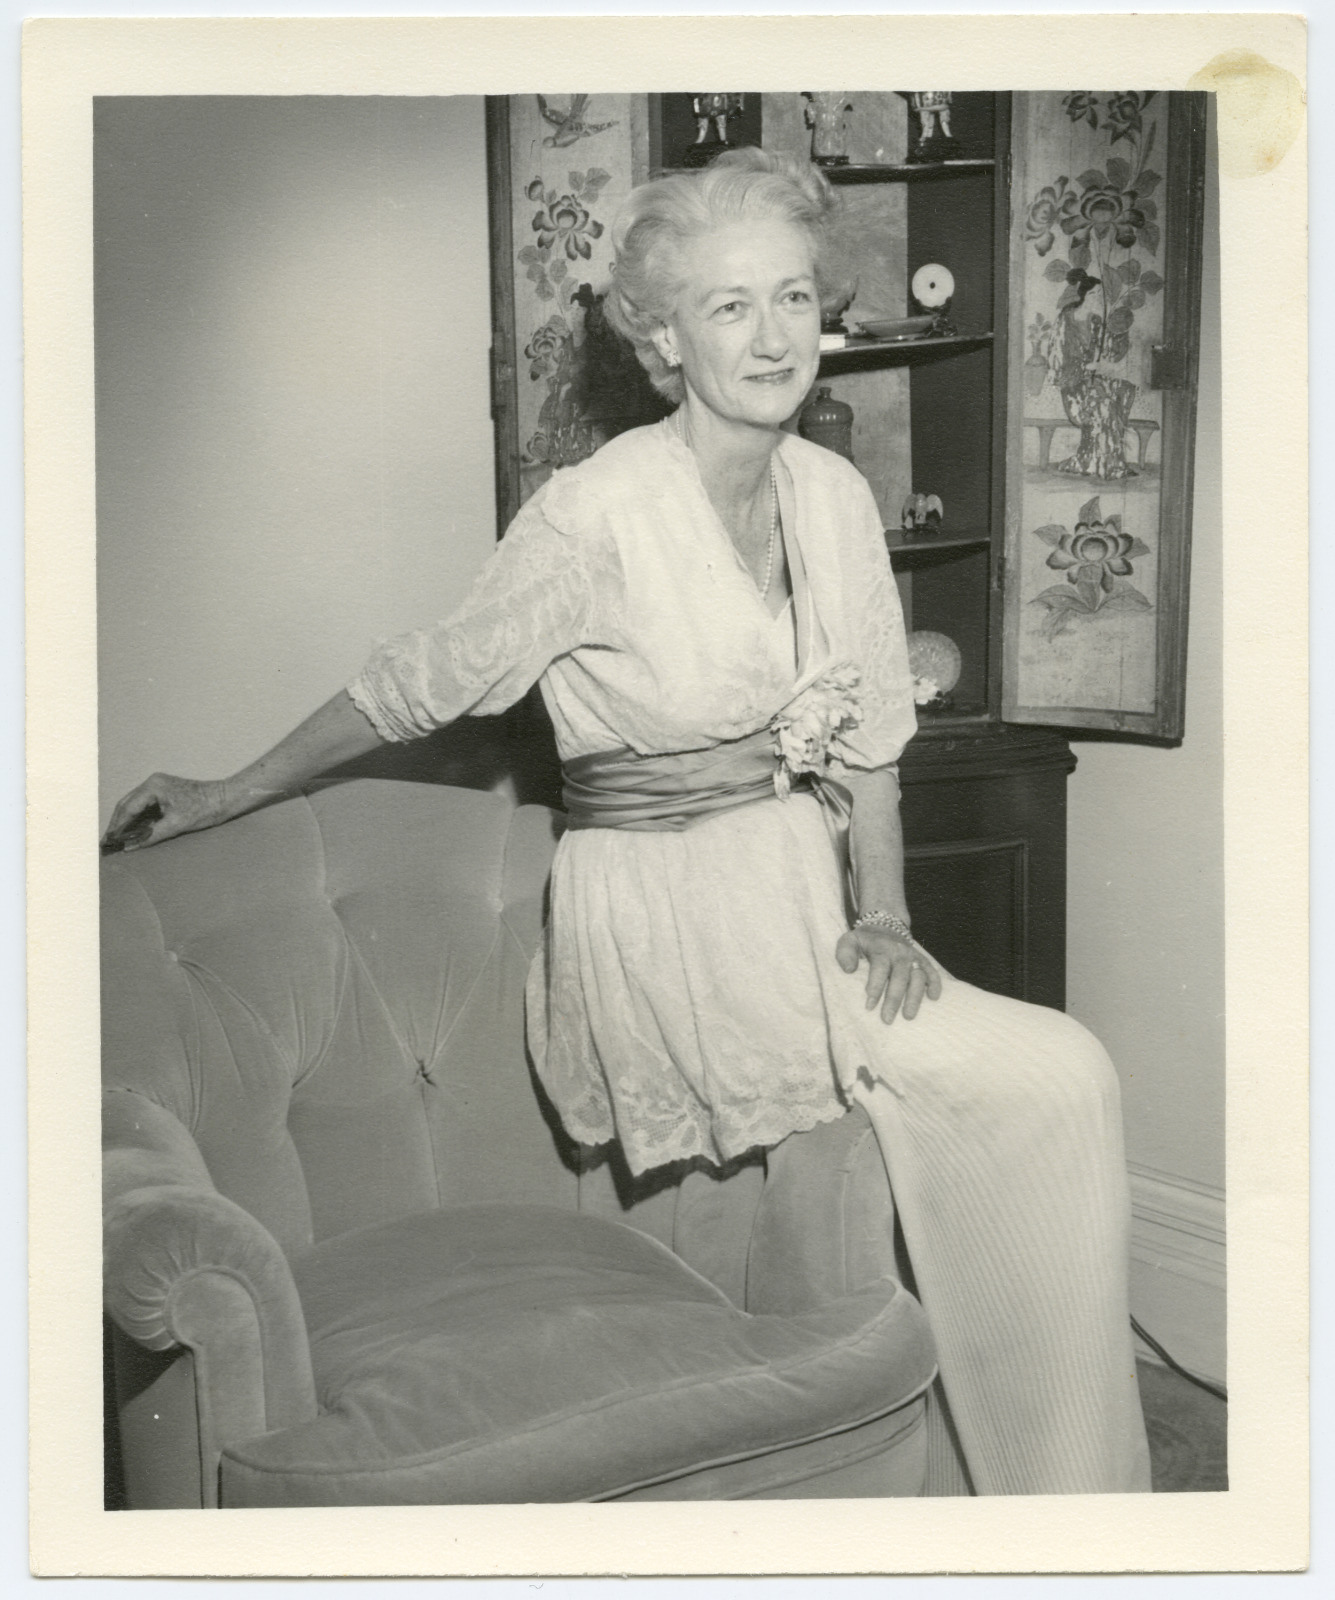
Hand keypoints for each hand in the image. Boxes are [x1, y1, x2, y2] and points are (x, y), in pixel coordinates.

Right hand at [100, 773, 233, 854]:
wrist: (226, 799)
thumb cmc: (205, 809)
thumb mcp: (176, 825)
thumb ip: (151, 835)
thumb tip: (130, 847)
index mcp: (153, 786)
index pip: (127, 808)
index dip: (116, 826)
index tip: (108, 841)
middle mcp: (152, 783)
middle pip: (127, 805)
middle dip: (117, 824)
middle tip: (108, 842)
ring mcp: (158, 786)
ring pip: (134, 805)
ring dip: (126, 822)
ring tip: (117, 839)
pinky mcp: (164, 792)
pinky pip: (145, 806)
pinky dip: (138, 819)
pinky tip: (133, 832)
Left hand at [835, 925, 941, 1023]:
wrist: (885, 926)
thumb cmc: (864, 940)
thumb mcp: (849, 941)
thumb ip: (845, 953)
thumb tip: (848, 970)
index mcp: (881, 949)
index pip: (880, 969)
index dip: (876, 987)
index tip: (869, 1006)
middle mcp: (900, 953)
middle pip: (900, 978)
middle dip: (894, 1000)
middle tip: (887, 1019)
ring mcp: (913, 957)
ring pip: (918, 977)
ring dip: (915, 997)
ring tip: (908, 1016)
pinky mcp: (923, 961)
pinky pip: (932, 972)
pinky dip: (935, 984)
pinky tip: (933, 998)